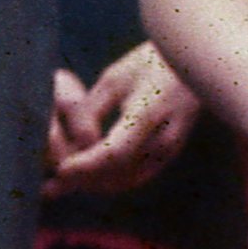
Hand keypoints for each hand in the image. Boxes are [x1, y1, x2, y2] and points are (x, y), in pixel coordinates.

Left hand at [51, 43, 200, 196]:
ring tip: (61, 180)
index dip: (86, 165)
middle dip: (83, 177)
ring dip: (93, 183)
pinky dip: (108, 180)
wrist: (195, 65)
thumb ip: (92, 110)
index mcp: (149, 113)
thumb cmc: (148, 65)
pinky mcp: (168, 155)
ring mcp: (169, 151)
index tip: (60, 171)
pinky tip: (84, 177)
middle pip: (118, 173)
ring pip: (126, 181)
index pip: (115, 152)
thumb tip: (75, 143)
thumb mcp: (114, 79)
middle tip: (52, 177)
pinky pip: (136, 177)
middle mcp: (164, 140)